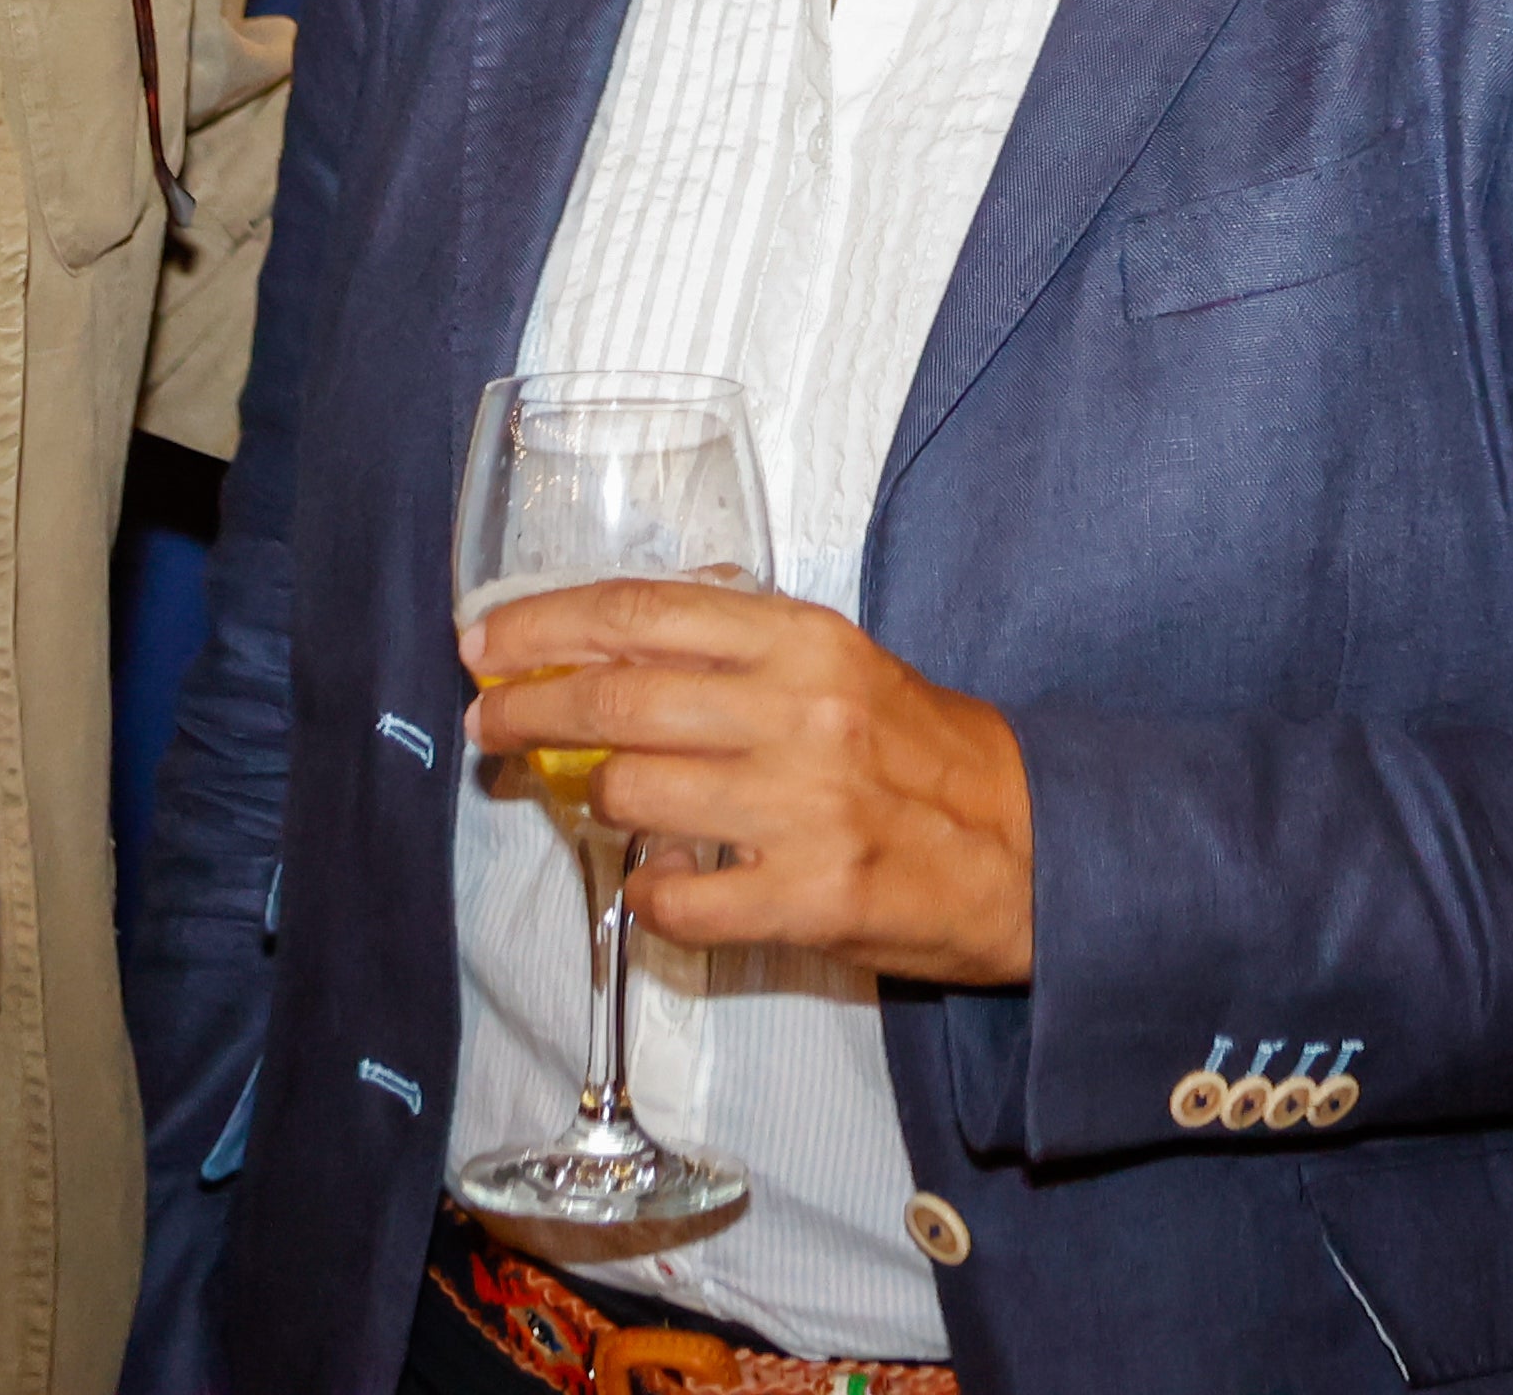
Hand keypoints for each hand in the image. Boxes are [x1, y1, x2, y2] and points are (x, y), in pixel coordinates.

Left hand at [464, 580, 1033, 985]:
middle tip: (491, 724)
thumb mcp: (840, 662)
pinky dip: (648, 895)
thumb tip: (609, 643)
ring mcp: (806, 808)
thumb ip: (739, 647)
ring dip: (588, 802)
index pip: (641, 614)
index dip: (544, 625)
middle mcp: (801, 712)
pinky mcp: (813, 897)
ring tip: (585, 802)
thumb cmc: (919, 753)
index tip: (485, 644)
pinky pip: (679, 900)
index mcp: (805, 641)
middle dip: (529, 711)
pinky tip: (658, 884)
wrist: (1028, 846)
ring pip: (632, 795)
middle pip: (616, 700)